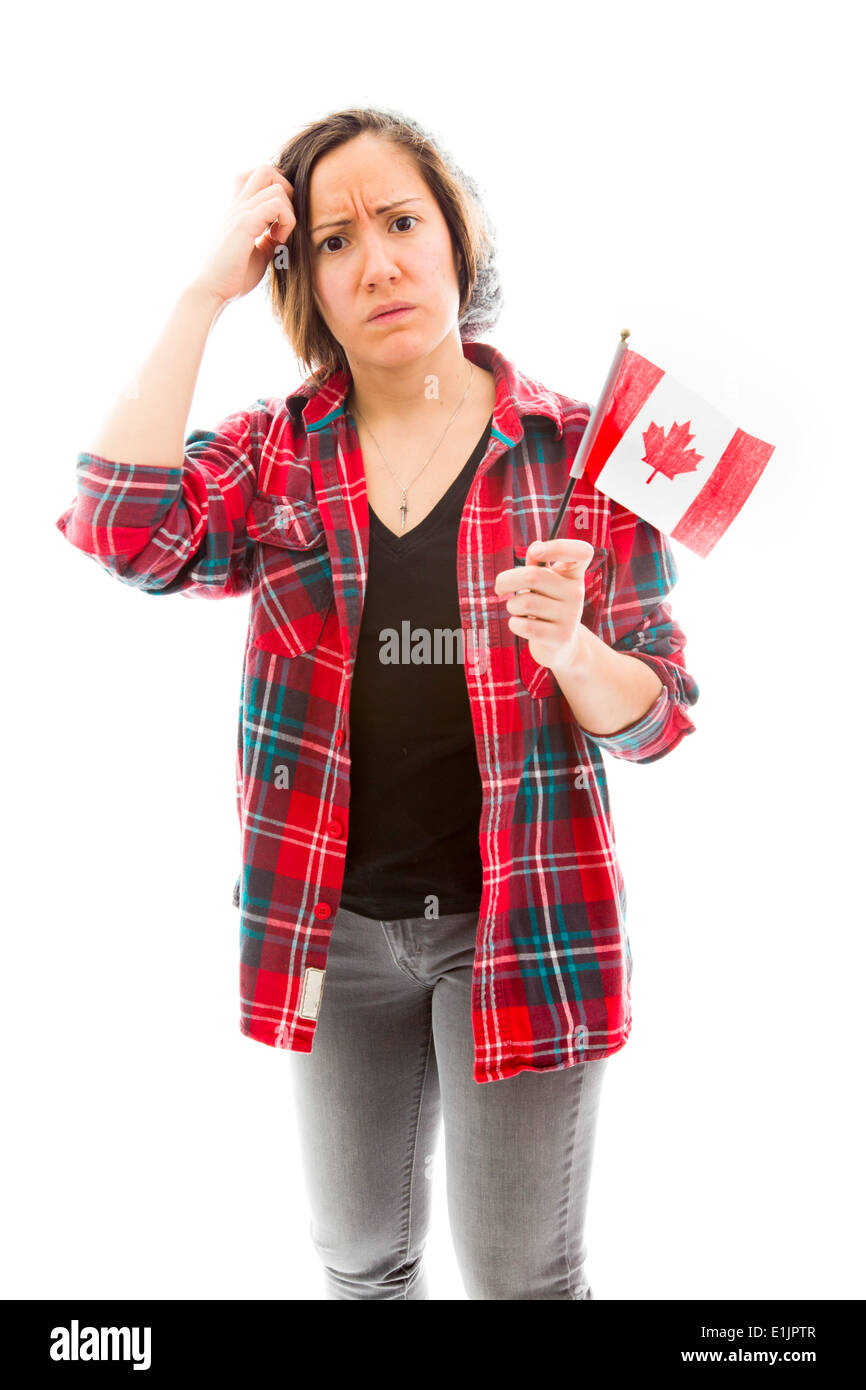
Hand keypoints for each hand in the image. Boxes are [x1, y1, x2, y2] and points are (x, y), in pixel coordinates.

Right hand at [188, 164, 295, 308]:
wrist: (210, 291)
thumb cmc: (231, 278)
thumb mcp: (257, 255)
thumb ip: (268, 240)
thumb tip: (282, 234)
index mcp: (238, 211)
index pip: (256, 178)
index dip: (276, 191)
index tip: (278, 222)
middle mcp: (237, 206)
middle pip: (265, 169)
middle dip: (286, 189)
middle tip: (284, 219)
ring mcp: (239, 212)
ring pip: (276, 184)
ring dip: (288, 210)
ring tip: (281, 235)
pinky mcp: (244, 224)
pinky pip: (276, 204)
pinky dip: (286, 220)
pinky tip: (279, 240)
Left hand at [494, 538, 594, 673]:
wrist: (562, 645)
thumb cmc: (548, 606)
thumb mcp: (546, 583)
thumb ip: (538, 564)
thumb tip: (535, 546)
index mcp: (574, 575)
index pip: (581, 552)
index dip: (559, 547)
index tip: (535, 553)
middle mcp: (576, 592)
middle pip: (533, 576)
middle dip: (506, 580)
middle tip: (499, 588)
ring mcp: (570, 616)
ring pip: (524, 602)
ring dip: (512, 606)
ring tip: (518, 610)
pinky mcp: (560, 637)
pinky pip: (523, 625)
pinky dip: (514, 624)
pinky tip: (521, 625)